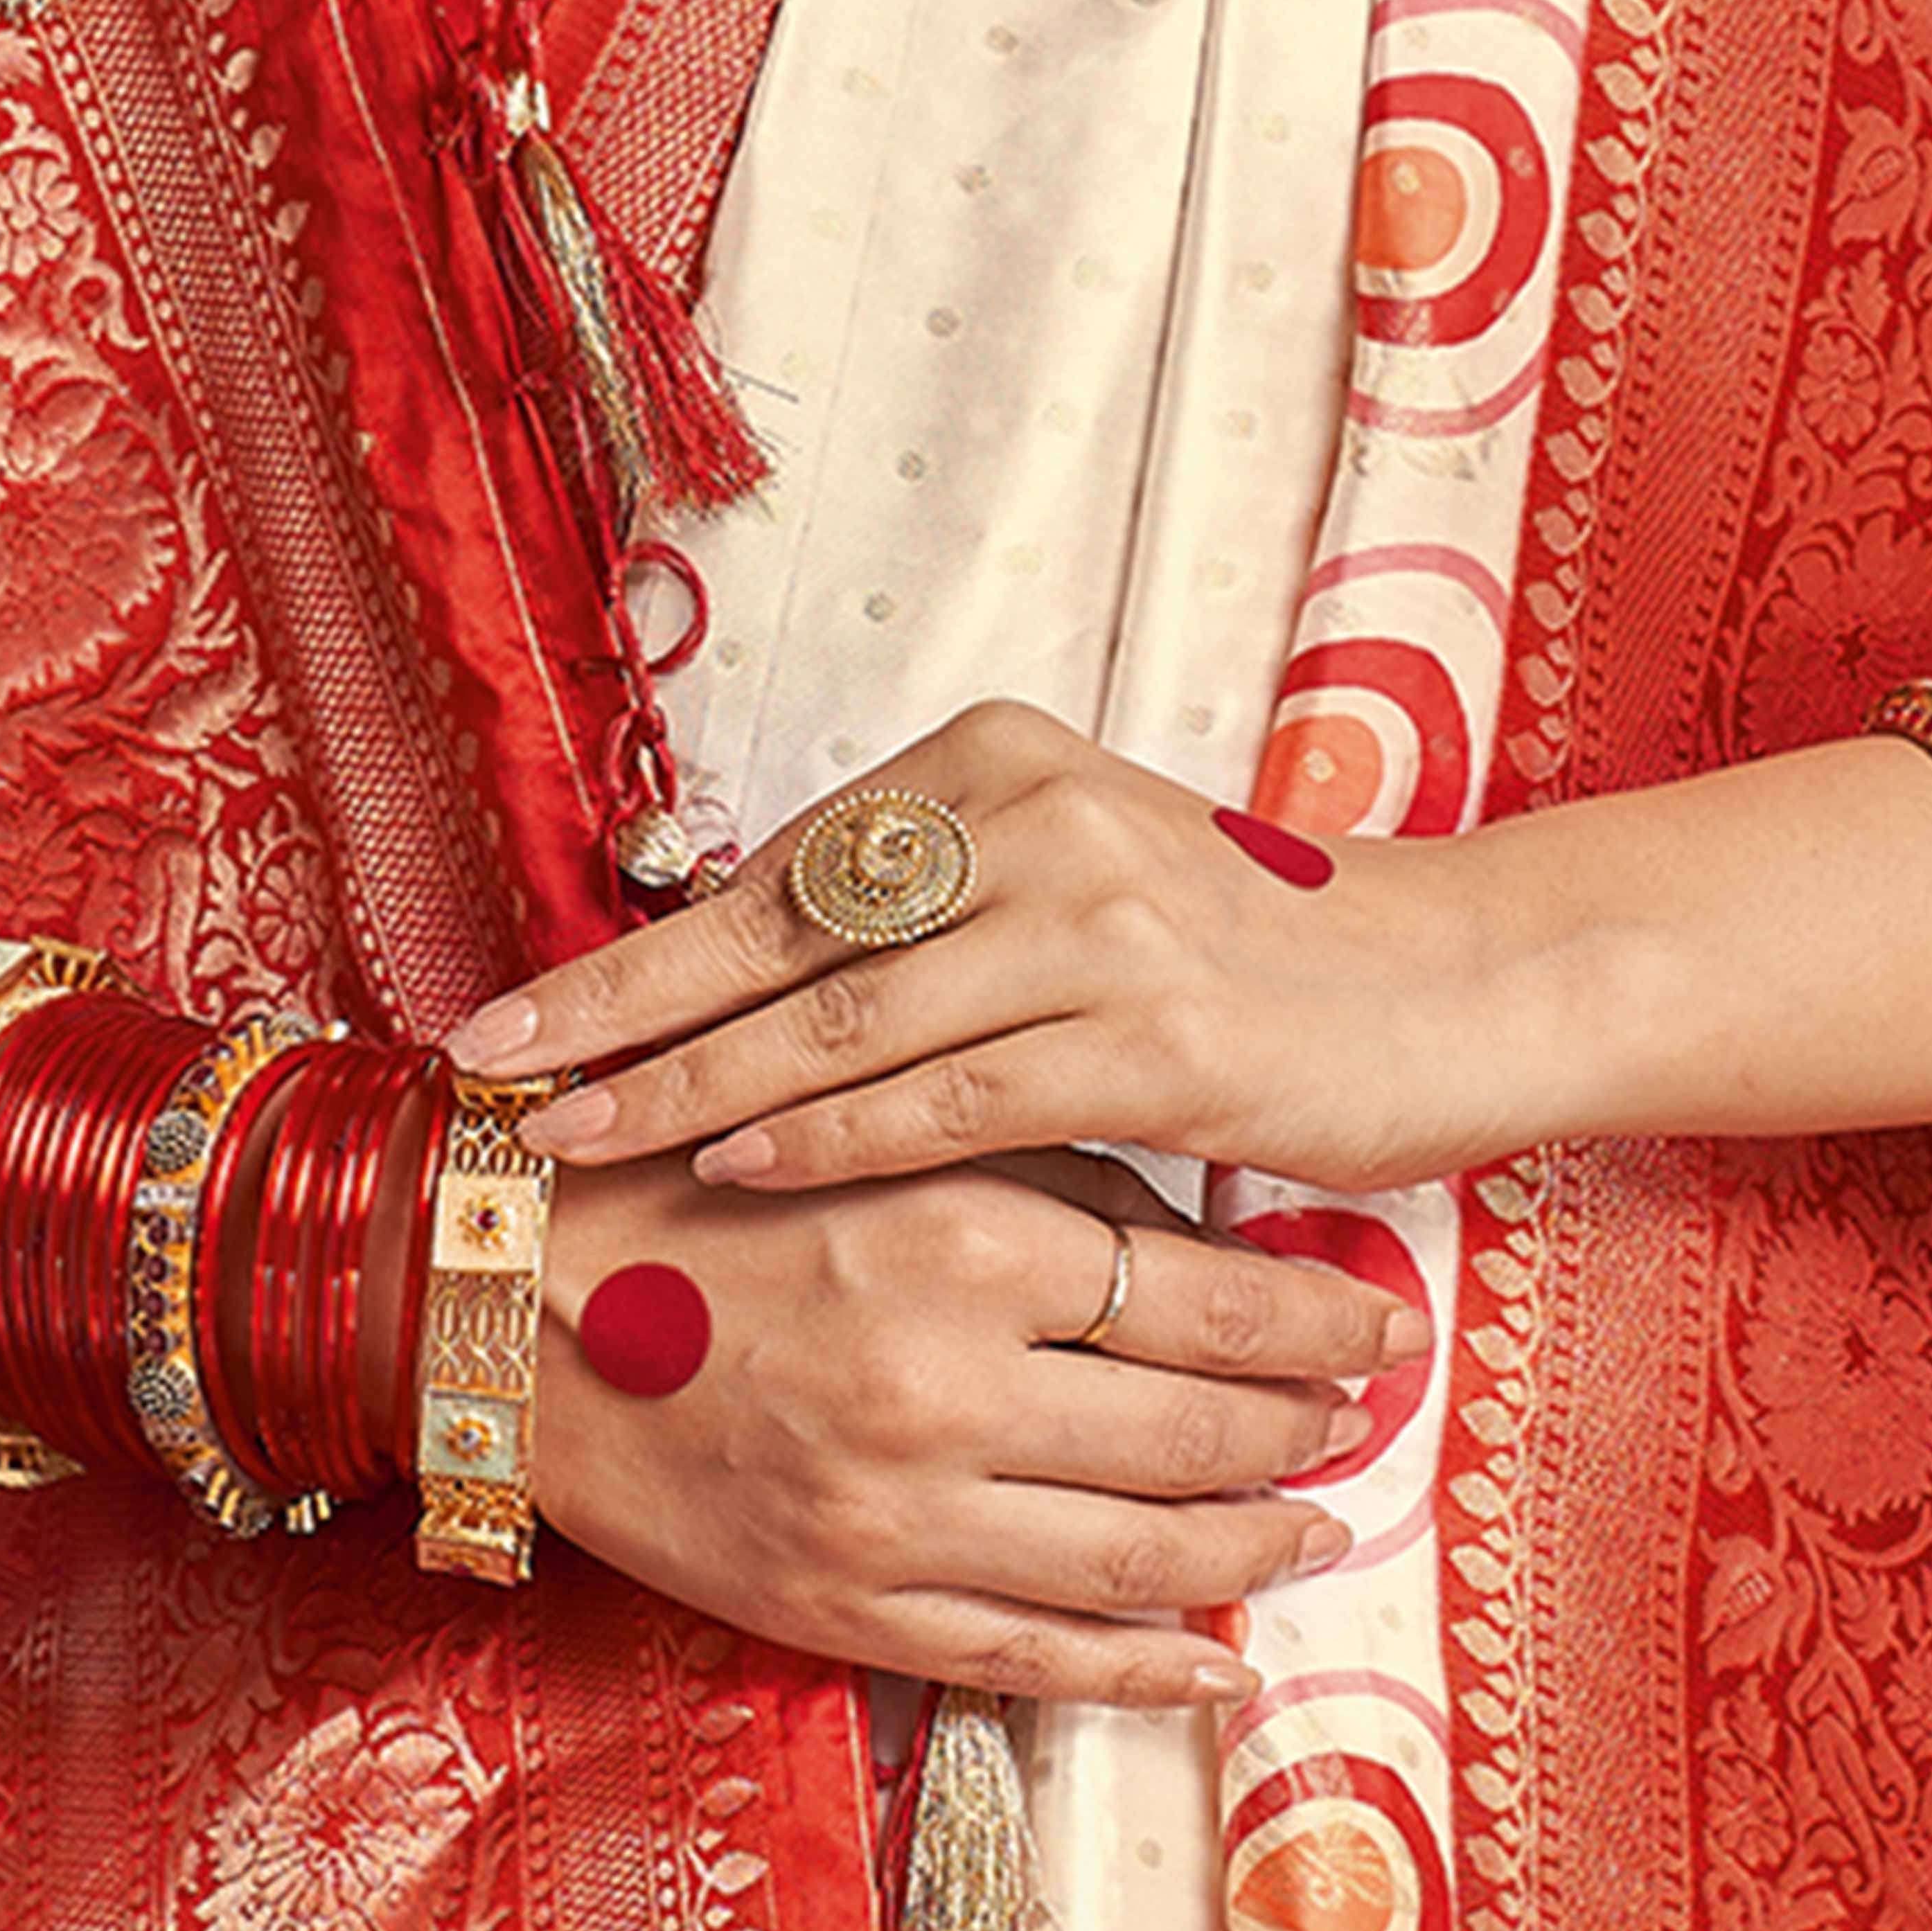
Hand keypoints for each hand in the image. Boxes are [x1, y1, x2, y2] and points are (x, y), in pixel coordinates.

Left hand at [453, 701, 1494, 1194]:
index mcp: (995, 762)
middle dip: (614, 1014)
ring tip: (569, 1143)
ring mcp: (1095, 923)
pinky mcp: (1152, 1037)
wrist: (1448, 983)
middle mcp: (1034, 816)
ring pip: (842, 1021)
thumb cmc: (1238, 952)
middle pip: (779, 934)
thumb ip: (920, 913)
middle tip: (483, 1074)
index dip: (633, 953)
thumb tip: (727, 964)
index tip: (511, 1015)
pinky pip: (948, 1094)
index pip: (776, 872)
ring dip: (688, 1091)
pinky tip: (734, 1168)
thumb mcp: (1069, 883)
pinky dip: (829, 1134)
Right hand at [531, 1146, 1427, 1707]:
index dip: (1322, 1316)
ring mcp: (895, 1520)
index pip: (1214, 1299)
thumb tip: (1222, 1244)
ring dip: (1254, 1545)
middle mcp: (945, 1393)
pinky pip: (1034, 1662)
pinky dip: (1149, 1671)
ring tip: (1318, 1522)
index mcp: (965, 1245)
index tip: (1387, 1319)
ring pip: (1141, 1561)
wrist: (503, 1298)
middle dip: (1305, 1426)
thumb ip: (1054, 1183)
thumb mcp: (890, 1135)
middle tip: (1365, 1410)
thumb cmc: (702, 1186)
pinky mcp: (843, 1609)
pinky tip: (1221, 1661)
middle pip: (1197, 1433)